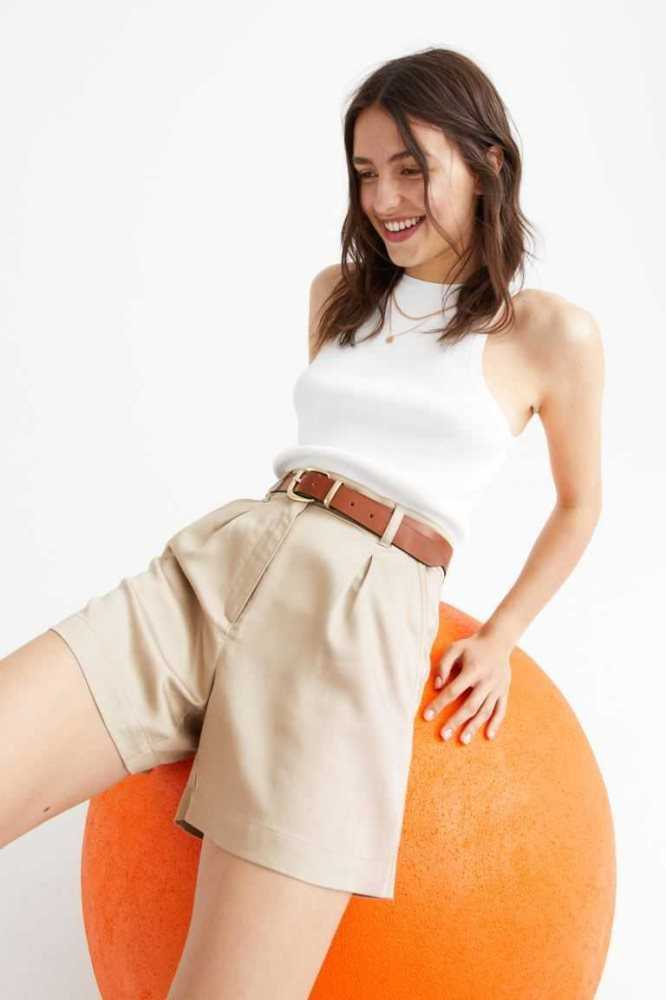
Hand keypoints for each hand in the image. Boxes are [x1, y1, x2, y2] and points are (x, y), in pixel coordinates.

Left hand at [422, 628, 511, 743]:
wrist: (498, 641)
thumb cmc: (471, 646)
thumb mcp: (455, 648)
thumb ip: (443, 665)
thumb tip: (437, 686)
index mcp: (473, 669)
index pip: (453, 690)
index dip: (439, 704)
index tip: (427, 716)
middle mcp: (487, 681)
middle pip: (470, 705)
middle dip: (456, 722)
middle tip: (443, 736)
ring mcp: (497, 688)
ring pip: (485, 711)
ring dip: (474, 727)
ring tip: (462, 741)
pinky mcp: (504, 692)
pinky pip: (501, 710)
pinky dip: (496, 724)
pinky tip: (488, 736)